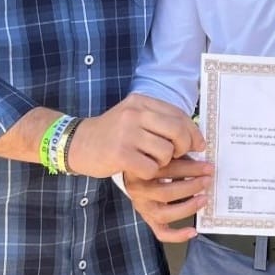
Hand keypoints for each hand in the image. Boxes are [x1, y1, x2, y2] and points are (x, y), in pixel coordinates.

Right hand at [66, 95, 204, 180]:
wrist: (76, 143)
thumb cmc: (111, 134)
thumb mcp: (133, 117)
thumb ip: (160, 121)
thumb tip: (194, 137)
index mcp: (141, 101)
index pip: (179, 114)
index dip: (193, 132)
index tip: (199, 145)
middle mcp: (135, 114)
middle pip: (177, 132)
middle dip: (184, 148)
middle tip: (178, 156)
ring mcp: (127, 133)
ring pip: (166, 152)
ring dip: (163, 162)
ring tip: (151, 161)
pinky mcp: (120, 154)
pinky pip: (151, 168)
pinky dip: (149, 172)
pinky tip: (140, 169)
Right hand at [125, 156, 213, 241]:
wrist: (134, 168)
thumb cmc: (153, 160)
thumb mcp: (163, 152)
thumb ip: (178, 154)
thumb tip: (202, 156)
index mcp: (141, 170)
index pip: (167, 170)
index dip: (191, 169)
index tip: (208, 168)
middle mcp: (138, 190)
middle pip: (166, 193)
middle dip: (192, 186)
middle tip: (208, 180)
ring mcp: (142, 207)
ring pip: (164, 214)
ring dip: (187, 208)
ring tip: (204, 199)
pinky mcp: (148, 219)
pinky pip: (161, 232)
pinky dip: (177, 235)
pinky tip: (193, 231)